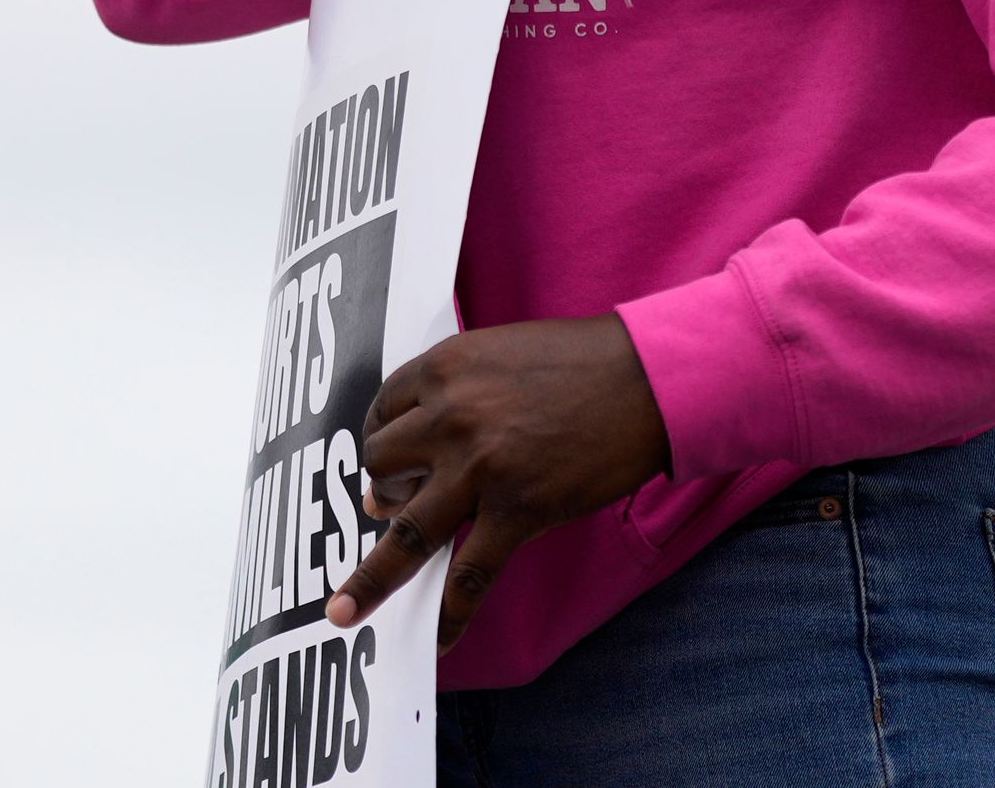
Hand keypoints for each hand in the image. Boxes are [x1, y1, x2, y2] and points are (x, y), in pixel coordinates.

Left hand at [329, 315, 672, 650]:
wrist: (652, 377)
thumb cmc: (584, 359)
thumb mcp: (504, 351)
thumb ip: (457, 391)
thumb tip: (412, 454)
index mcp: (445, 369)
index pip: (383, 411)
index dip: (381, 439)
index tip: (388, 461)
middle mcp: (450, 417)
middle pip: (381, 467)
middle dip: (381, 491)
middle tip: (392, 506)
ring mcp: (481, 468)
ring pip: (405, 532)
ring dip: (369, 579)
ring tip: (342, 614)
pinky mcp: (518, 510)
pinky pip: (469, 575)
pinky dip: (449, 616)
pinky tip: (437, 643)